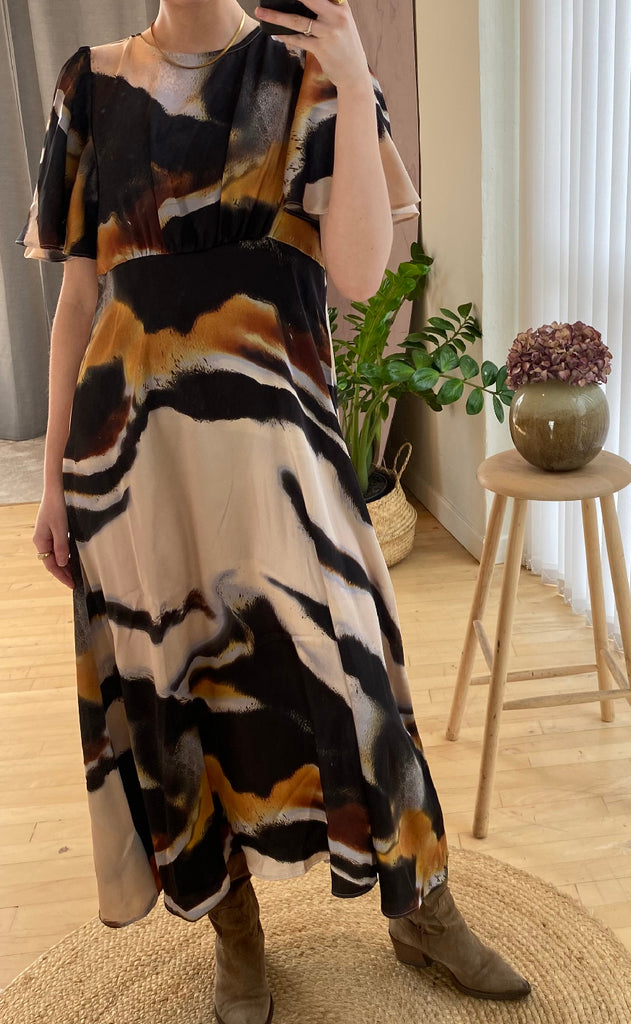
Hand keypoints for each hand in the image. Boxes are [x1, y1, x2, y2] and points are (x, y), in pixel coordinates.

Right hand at [33, 487, 73, 589]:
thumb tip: (63, 563)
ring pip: (56, 555)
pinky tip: (75, 558)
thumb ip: (62, 547)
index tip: (73, 585)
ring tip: (77, 574)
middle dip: (64, 573)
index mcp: (41, 541)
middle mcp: (42, 540)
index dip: (62, 576)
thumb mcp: (61, 528)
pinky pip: (59, 547)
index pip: (50, 565)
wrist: (57, 489)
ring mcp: (47, 535)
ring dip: (66, 564)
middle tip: (77, 583)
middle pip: (53, 562)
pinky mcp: (54, 530)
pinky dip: (67, 554)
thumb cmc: (58, 506)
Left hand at [254, 0, 371, 90]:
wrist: (354, 73)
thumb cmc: (345, 46)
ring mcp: (328, 32)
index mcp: (341, 6)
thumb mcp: (342, 23)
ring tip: (260, 11)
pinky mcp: (321, 48)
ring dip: (275, 16)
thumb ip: (327, 10)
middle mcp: (336, 16)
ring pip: (296, 20)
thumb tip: (303, 3)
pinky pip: (297, 39)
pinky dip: (284, 35)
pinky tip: (274, 32)